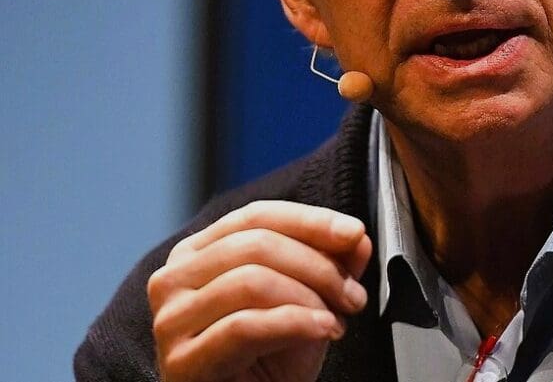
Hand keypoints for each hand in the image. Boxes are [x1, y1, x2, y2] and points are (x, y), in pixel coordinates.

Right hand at [147, 200, 372, 381]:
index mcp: (197, 253)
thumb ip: (329, 264)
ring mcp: (171, 321)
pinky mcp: (181, 362)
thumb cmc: (271, 359)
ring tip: (337, 319)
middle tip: (353, 294)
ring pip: (251, 281)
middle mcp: (173, 279)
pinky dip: (295, 323)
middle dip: (318, 266)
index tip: (354, 233)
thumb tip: (355, 236)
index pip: (256, 216)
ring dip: (309, 297)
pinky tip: (324, 329)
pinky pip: (245, 326)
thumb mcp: (307, 301)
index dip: (309, 221)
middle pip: (256, 244)